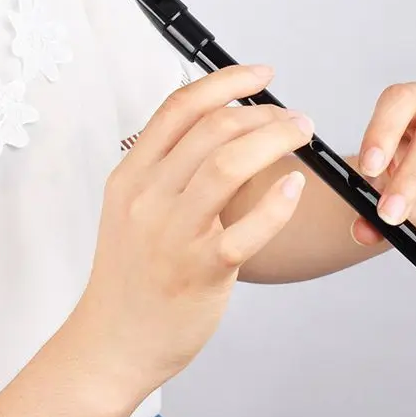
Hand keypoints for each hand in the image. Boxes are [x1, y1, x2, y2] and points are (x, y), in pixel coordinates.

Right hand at [74, 65, 313, 397]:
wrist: (113, 342)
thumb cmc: (132, 275)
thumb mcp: (134, 211)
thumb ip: (169, 171)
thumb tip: (224, 131)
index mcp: (131, 175)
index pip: (180, 107)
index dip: (226, 80)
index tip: (261, 75)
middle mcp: (148, 197)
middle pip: (212, 128)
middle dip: (264, 113)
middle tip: (296, 118)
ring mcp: (173, 234)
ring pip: (228, 163)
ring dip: (275, 140)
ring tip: (302, 137)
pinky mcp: (200, 271)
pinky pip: (247, 228)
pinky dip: (277, 203)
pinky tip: (295, 187)